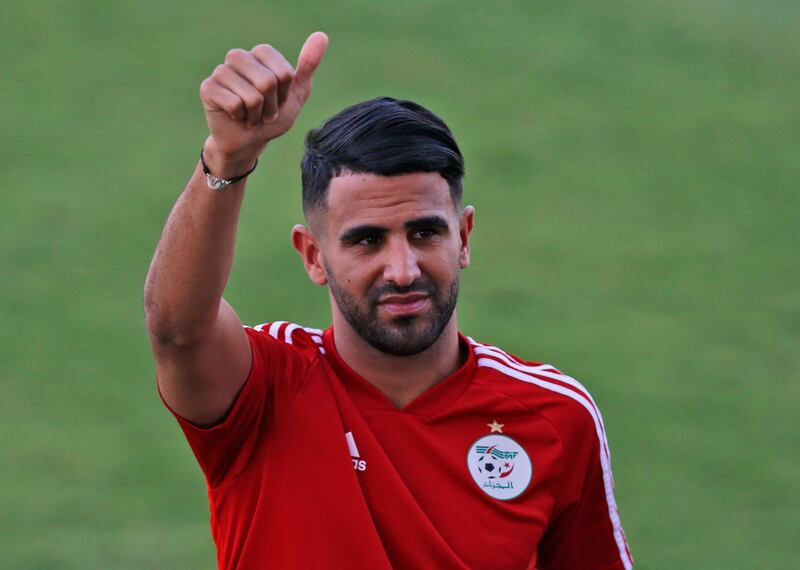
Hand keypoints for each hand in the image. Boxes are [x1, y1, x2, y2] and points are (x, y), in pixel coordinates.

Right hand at [199, 32, 327, 173]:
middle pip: (268, 82)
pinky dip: (240, 117)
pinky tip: (235, 117)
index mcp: (261, 54)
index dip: (284, 93)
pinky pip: (234, 104)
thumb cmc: (272, 117)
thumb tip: (321, 36)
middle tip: (263, 111)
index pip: (283, 72)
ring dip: (256, 114)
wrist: (249, 142)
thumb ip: (308, 65)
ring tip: (250, 115)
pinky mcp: (208, 88)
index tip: (278, 100)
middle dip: (271, 106)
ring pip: (252, 96)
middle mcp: (238, 57)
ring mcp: (221, 71)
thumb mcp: (296, 94)